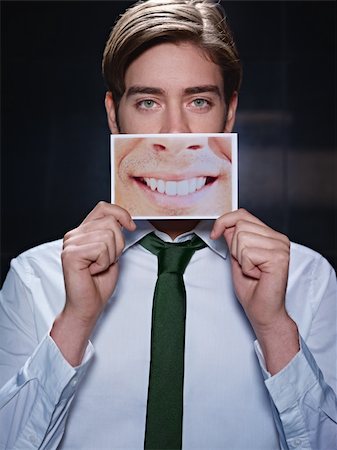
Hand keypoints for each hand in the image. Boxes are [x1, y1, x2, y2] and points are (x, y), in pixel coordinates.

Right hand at [51, 202, 135, 364]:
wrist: (88, 305)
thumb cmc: (99, 282)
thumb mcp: (112, 252)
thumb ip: (113, 234)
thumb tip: (125, 221)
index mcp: (83, 231)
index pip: (103, 208)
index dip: (121, 213)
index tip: (130, 226)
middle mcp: (74, 234)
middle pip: (110, 222)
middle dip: (118, 244)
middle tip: (106, 261)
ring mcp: (70, 243)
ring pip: (108, 236)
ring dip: (111, 256)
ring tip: (99, 266)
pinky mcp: (71, 253)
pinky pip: (101, 249)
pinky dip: (104, 263)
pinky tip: (93, 271)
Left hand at [211, 209, 298, 373]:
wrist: (263, 311)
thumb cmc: (252, 289)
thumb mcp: (237, 258)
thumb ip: (233, 239)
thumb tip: (226, 225)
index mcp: (270, 236)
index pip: (243, 214)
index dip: (224, 221)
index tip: (215, 233)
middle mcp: (278, 239)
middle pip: (240, 225)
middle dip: (234, 247)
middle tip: (246, 264)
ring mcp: (280, 247)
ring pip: (242, 238)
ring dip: (241, 258)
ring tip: (252, 270)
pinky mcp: (279, 257)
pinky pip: (248, 253)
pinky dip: (246, 267)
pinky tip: (257, 275)